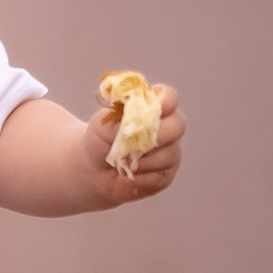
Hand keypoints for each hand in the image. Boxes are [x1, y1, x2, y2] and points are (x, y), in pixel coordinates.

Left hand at [86, 80, 184, 200]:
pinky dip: (140, 176)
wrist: (95, 169)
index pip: (169, 97)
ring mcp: (170, 151)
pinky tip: (128, 173)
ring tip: (122, 160)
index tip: (154, 108)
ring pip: (168, 154)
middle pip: (177, 125)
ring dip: (141, 160)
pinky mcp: (167, 174)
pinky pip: (160, 176)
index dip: (166, 101)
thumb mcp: (101, 126)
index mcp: (152, 108)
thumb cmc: (100, 139)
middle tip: (133, 143)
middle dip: (157, 134)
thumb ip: (117, 121)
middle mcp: (167, 128)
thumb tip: (132, 122)